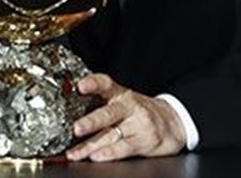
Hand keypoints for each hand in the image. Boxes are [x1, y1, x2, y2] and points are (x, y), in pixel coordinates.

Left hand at [66, 73, 185, 161]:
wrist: (173, 122)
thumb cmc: (140, 112)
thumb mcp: (123, 101)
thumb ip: (100, 105)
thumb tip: (67, 113)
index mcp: (120, 94)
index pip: (105, 84)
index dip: (93, 83)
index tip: (80, 85)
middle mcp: (129, 107)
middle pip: (108, 113)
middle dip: (91, 122)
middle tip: (76, 128)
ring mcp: (139, 124)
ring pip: (113, 134)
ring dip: (92, 145)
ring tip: (77, 151)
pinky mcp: (146, 140)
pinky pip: (125, 148)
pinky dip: (110, 153)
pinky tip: (97, 156)